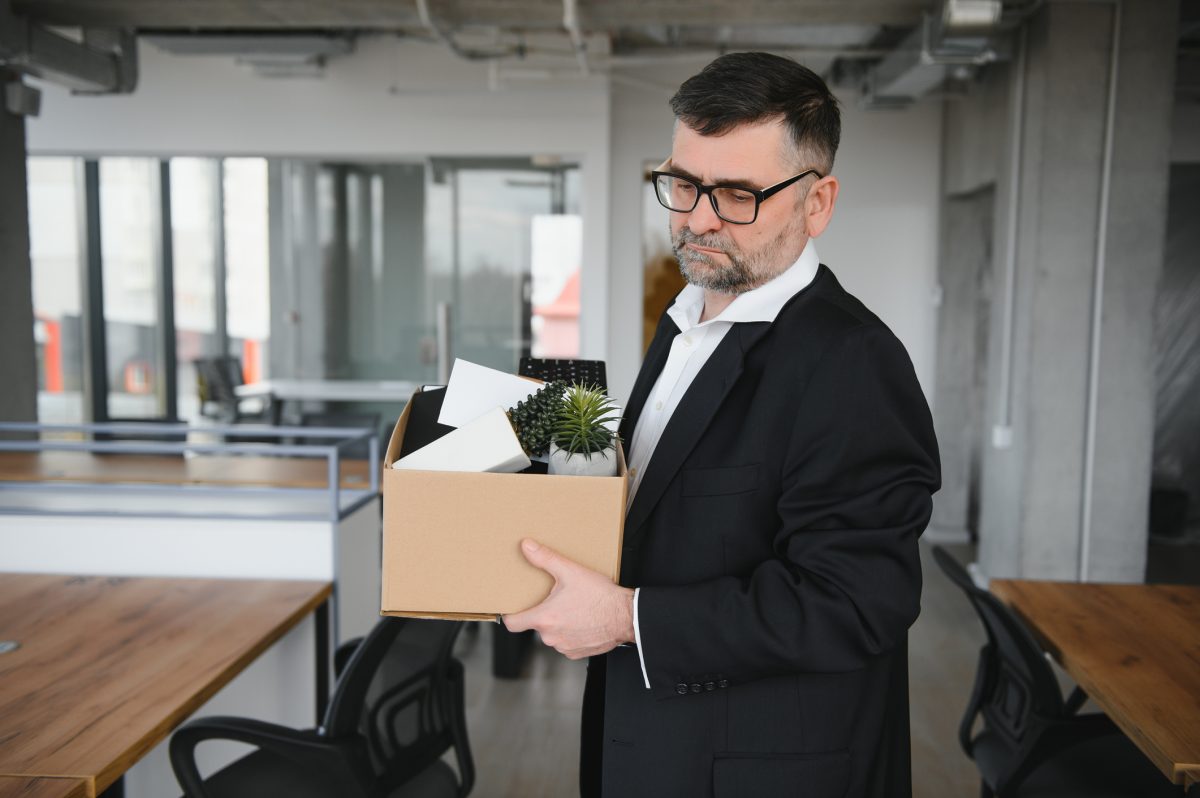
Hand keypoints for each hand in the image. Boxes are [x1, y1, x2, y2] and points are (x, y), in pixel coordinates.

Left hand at [502, 538, 634, 659]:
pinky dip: (571, 634)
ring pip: (552, 635)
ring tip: (573, 609)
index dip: (511, 615)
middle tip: (556, 600)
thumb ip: (545, 558)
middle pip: (536, 625)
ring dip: (558, 624)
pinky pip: (566, 643)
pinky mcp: (577, 653)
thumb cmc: (600, 596)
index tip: (514, 608)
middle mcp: (551, 637)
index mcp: (545, 618)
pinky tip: (582, 621)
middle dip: (544, 613)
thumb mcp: (571, 572)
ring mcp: (564, 647)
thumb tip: (526, 546)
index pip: (513, 624)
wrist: (626, 616)